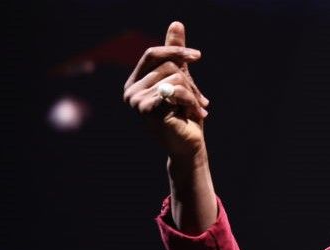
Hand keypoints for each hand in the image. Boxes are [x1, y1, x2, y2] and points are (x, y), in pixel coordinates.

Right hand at [123, 21, 209, 160]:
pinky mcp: (148, 110)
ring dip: (193, 94)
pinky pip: (176, 90)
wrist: (188, 146)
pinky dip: (191, 101)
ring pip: (175, 77)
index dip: (175, 50)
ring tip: (195, 110)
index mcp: (135, 82)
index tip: (198, 56)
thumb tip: (177, 23)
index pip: (152, 54)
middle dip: (190, 82)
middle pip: (168, 66)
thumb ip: (176, 54)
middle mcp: (131, 90)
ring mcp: (136, 100)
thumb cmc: (185, 115)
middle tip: (199, 101)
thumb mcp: (182, 80)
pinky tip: (192, 115)